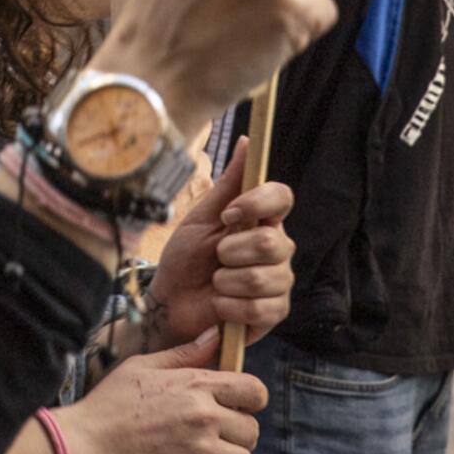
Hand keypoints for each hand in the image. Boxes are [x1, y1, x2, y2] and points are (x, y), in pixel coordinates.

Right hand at [60, 337, 264, 453]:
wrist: (85, 446)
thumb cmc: (109, 404)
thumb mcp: (143, 366)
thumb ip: (184, 353)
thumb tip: (215, 334)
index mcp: (196, 384)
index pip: (254, 390)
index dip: (252, 401)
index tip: (240, 409)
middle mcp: (204, 416)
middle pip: (252, 430)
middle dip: (241, 437)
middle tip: (224, 442)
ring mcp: (198, 450)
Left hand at [144, 145, 295, 350]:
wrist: (172, 303)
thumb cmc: (186, 257)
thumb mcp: (201, 218)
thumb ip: (228, 185)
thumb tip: (247, 141)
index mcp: (262, 219)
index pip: (282, 197)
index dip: (258, 203)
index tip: (228, 214)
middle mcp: (278, 247)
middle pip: (273, 242)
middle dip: (231, 251)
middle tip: (216, 257)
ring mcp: (279, 281)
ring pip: (263, 278)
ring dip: (226, 282)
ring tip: (215, 283)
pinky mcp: (275, 312)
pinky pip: (259, 308)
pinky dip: (230, 307)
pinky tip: (221, 305)